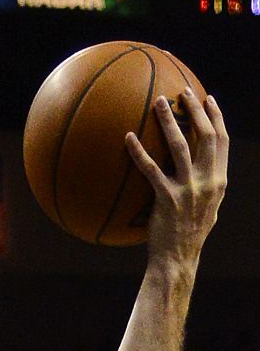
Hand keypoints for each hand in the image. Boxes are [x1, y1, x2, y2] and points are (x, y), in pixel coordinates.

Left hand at [126, 88, 227, 267]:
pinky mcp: (166, 199)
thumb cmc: (188, 236)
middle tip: (182, 91)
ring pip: (180, 146)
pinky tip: (128, 137)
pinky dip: (139, 152)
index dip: (216, 117)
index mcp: (219, 181)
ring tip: (158, 102)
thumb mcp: (207, 209)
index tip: (208, 99)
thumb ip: (206, 186)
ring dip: (169, 121)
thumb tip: (199, 170)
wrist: (178, 260)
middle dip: (195, 110)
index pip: (222, 141)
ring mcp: (188, 190)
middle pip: (206, 136)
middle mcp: (207, 181)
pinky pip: (150, 170)